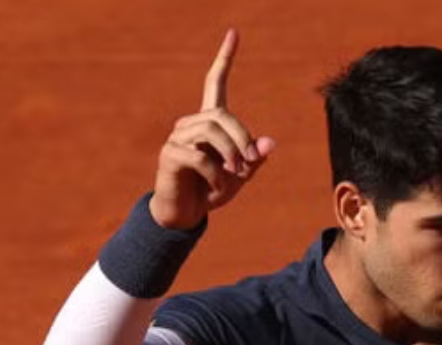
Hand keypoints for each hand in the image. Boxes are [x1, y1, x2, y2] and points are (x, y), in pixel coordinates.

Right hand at [150, 28, 276, 229]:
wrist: (186, 214)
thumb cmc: (212, 190)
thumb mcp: (241, 176)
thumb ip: (255, 159)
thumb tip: (271, 143)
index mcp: (210, 122)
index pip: (215, 82)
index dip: (225, 58)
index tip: (233, 33)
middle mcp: (191, 123)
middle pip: (222, 115)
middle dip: (242, 138)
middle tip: (249, 163)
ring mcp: (178, 136)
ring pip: (211, 131)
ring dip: (230, 154)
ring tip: (234, 175)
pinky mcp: (170, 154)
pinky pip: (199, 156)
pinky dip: (215, 173)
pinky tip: (217, 185)